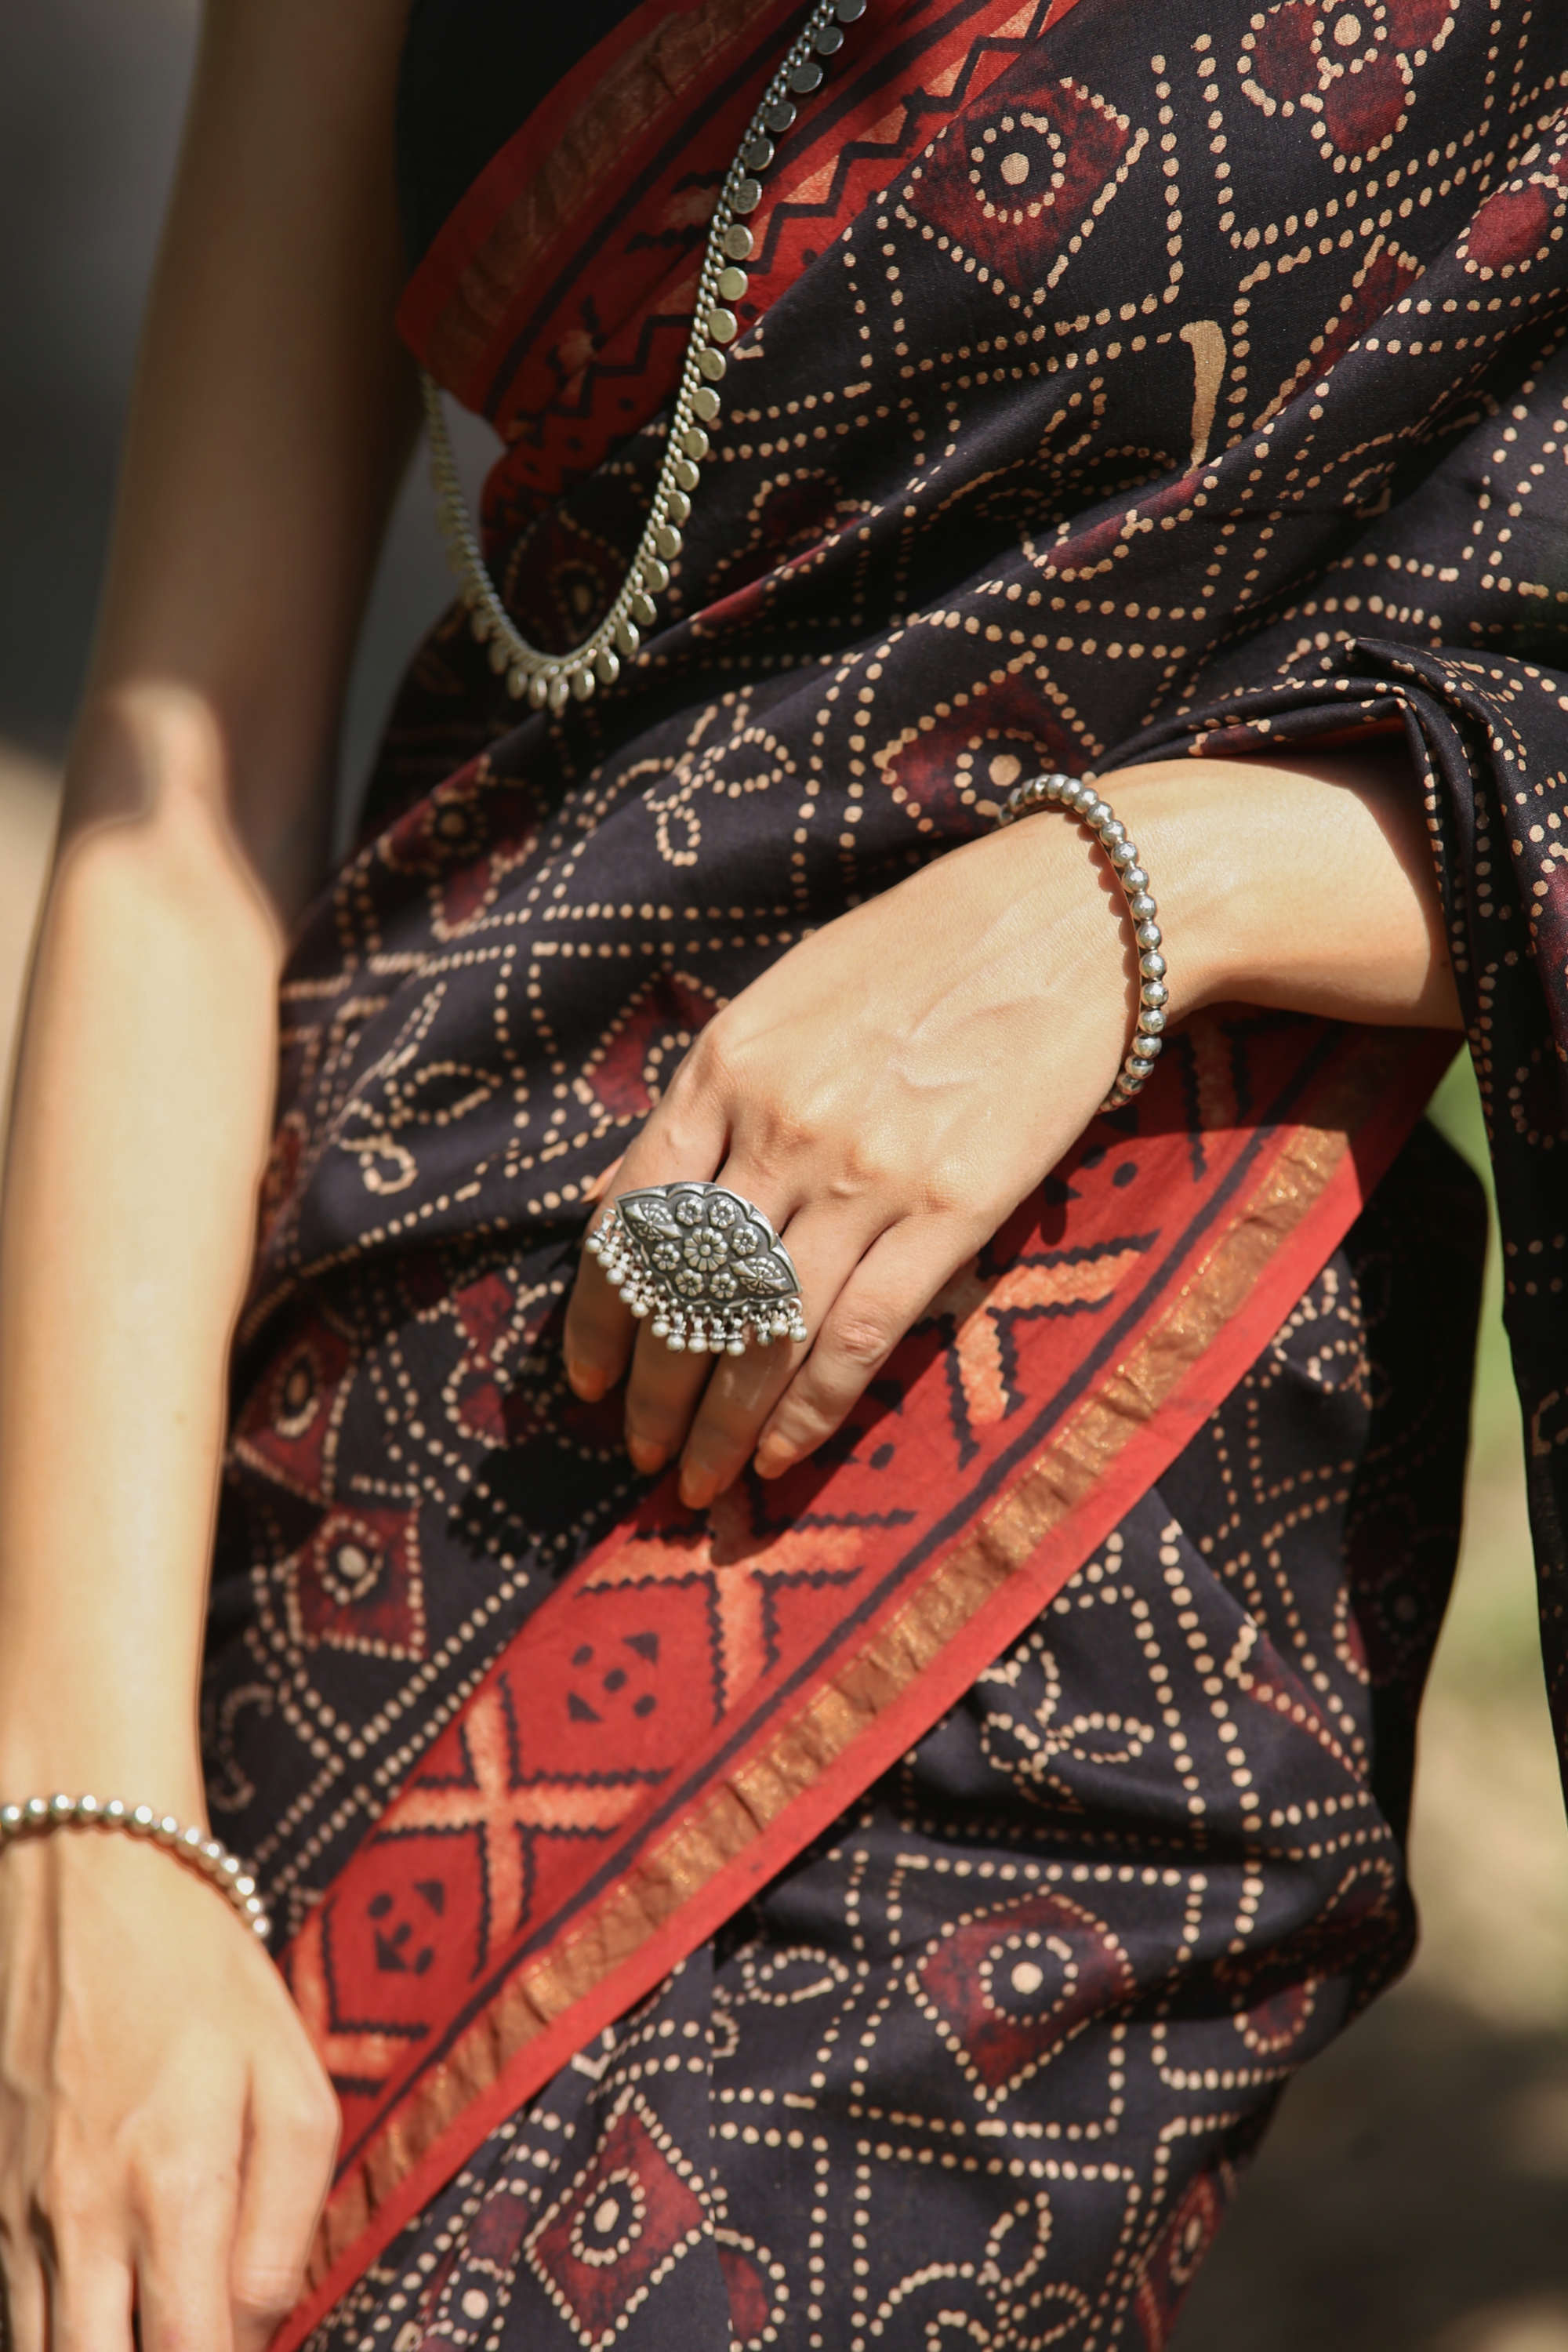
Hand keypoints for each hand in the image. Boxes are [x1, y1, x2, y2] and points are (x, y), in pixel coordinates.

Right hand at [0, 1829, 337, 2351]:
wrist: (88, 1888)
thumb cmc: (206, 1981)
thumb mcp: (293, 2081)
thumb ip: (290, 2219)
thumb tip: (264, 2322)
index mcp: (177, 2190)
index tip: (249, 2349)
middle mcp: (85, 2220)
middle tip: (197, 2331)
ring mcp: (22, 2216)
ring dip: (100, 2350)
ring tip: (150, 2315)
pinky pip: (13, 2308)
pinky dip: (55, 2328)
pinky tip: (103, 2306)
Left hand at [563, 809, 1136, 1506]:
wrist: (1075, 915)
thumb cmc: (923, 950)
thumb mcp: (783, 998)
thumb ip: (704, 1099)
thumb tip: (621, 1204)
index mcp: (725, 1065)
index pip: (628, 1220)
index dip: (599, 1319)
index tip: (588, 1380)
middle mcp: (780, 1124)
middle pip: (687, 1291)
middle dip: (654, 1392)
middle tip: (640, 1453)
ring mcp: (866, 1171)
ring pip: (765, 1332)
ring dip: (723, 1424)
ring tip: (699, 1481)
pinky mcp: (953, 1208)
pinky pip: (861, 1335)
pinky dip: (813, 1408)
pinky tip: (787, 1454)